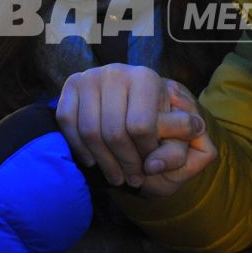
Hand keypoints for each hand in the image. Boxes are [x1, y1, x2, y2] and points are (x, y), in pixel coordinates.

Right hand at [56, 65, 210, 192]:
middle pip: (114, 132)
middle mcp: (117, 72)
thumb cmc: (161, 122)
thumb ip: (182, 150)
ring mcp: (90, 77)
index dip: (146, 153)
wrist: (134, 101)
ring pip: (90, 132)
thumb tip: (154, 165)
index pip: (141, 126)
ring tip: (116, 178)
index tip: (150, 167)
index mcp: (147, 78)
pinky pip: (68, 123)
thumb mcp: (183, 136)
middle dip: (124, 164)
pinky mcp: (71, 85)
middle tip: (133, 180)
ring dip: (103, 163)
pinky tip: (93, 161)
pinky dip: (80, 148)